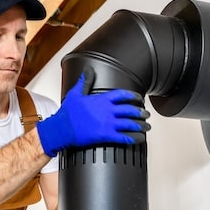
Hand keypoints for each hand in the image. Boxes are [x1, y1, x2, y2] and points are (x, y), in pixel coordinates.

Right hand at [36, 69, 150, 156]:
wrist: (62, 128)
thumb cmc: (68, 113)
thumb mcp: (76, 93)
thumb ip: (85, 81)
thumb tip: (88, 71)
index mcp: (102, 100)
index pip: (122, 95)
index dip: (133, 96)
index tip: (139, 99)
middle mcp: (107, 111)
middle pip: (130, 109)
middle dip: (140, 112)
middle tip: (146, 114)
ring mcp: (108, 123)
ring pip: (130, 123)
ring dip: (141, 125)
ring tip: (147, 126)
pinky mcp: (106, 135)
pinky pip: (124, 137)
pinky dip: (134, 138)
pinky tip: (140, 138)